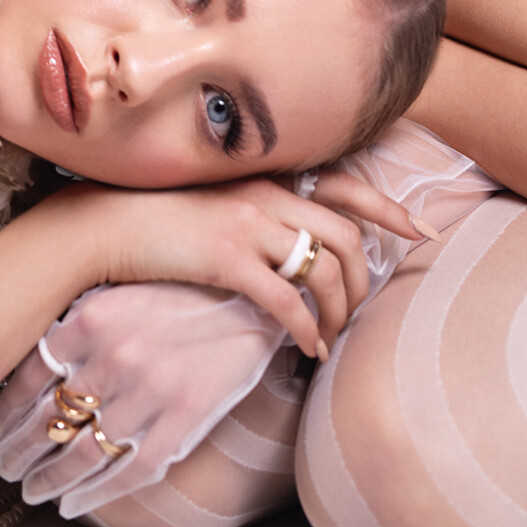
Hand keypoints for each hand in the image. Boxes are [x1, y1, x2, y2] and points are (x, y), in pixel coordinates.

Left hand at [0, 280, 292, 510]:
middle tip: (4, 467)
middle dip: (18, 452)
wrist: (247, 295)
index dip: (2, 415)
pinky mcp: (181, 421)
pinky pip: (127, 472)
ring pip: (81, 454)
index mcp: (91, 317)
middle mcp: (114, 354)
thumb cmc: (177, 288)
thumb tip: (27, 366)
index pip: (27, 378)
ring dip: (48, 480)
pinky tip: (73, 503)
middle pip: (48, 421)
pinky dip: (93, 496)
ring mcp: (149, 391)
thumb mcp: (119, 290)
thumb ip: (76, 323)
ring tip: (32, 489)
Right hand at [73, 167, 427, 359]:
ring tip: (330, 337)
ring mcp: (248, 224)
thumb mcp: (217, 200)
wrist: (106, 222)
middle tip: (358, 312)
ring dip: (337, 312)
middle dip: (363, 280)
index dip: (388, 210)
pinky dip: (305, 329)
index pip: (345, 185)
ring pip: (322, 270)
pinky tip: (307, 349)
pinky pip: (285, 300)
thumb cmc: (158, 215)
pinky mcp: (227, 258)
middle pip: (344, 236)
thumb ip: (258, 211)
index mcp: (267, 176)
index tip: (420, 232)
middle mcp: (266, 193)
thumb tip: (292, 245)